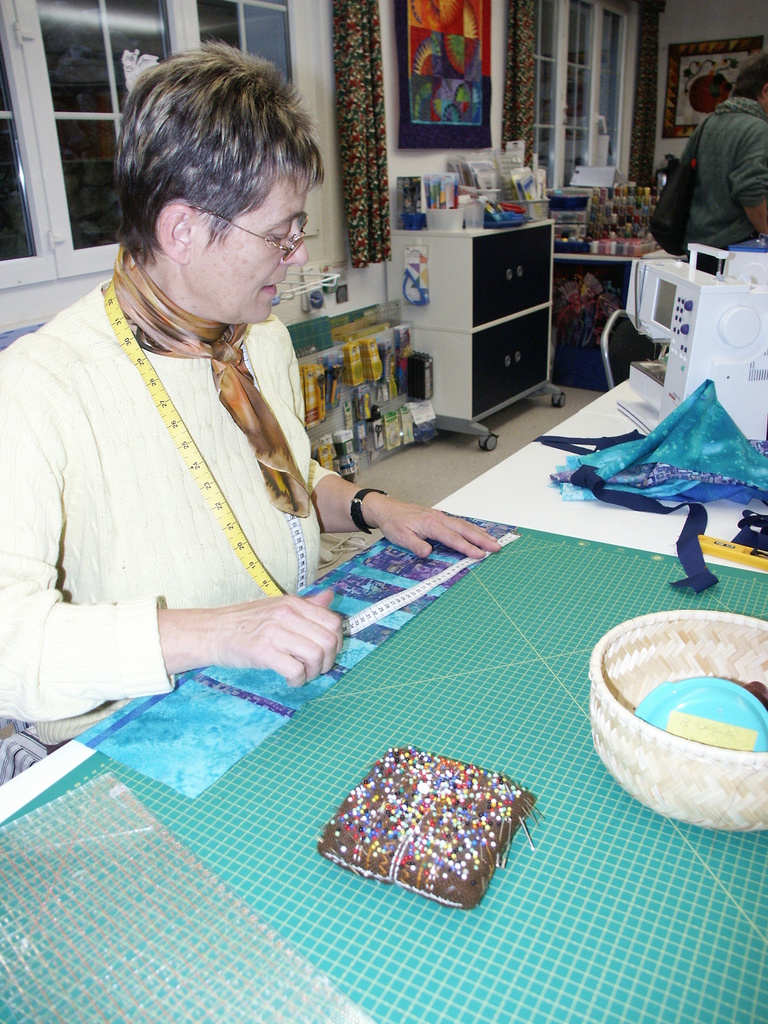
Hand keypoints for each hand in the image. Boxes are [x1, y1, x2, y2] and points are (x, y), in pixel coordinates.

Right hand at [158, 589, 342, 685]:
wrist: (212, 631)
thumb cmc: (245, 622)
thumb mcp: (278, 606)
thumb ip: (306, 605)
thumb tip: (330, 597)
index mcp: (293, 604)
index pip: (333, 621)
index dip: (337, 641)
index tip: (328, 652)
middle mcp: (287, 615)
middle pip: (328, 640)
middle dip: (328, 661)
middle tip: (316, 668)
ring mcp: (274, 633)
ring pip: (315, 656)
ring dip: (314, 672)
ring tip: (303, 675)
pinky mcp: (263, 652)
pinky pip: (296, 670)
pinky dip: (298, 680)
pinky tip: (291, 680)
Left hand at [360, 493, 501, 559]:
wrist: (387, 509)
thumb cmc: (394, 522)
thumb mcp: (400, 536)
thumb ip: (415, 545)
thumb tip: (428, 553)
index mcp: (431, 524)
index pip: (453, 538)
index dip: (467, 547)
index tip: (480, 555)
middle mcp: (439, 518)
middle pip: (465, 529)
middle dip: (482, 539)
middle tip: (497, 547)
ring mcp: (441, 517)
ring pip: (465, 525)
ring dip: (480, 533)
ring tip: (494, 541)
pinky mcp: (440, 518)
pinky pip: (460, 523)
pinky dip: (472, 528)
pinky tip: (479, 532)